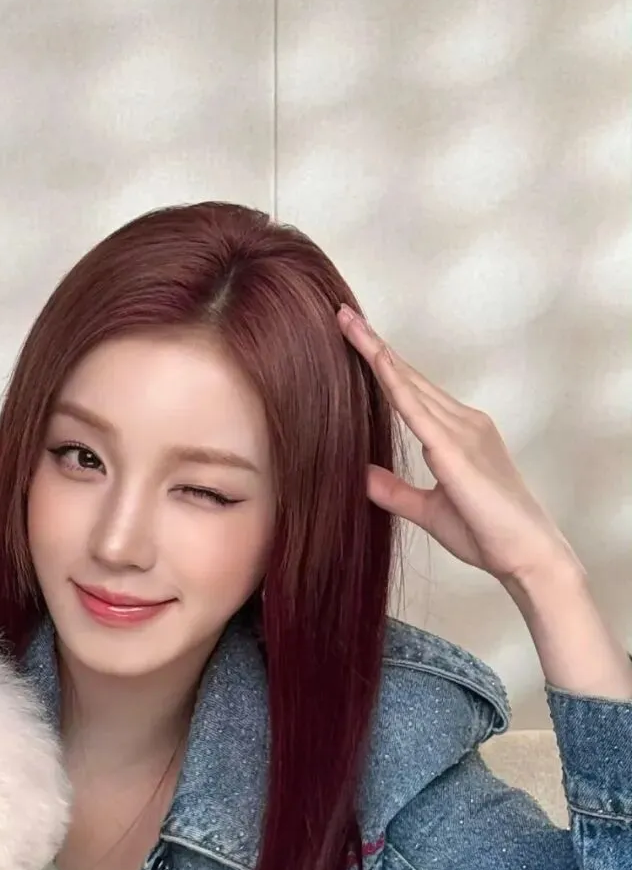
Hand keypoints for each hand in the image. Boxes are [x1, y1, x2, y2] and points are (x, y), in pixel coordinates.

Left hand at [337, 305, 575, 588]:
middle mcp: (463, 423)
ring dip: (378, 353)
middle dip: (374, 344)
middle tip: (343, 314)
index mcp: (458, 435)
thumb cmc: (487, 534)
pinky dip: (395, 382)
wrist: (527, 556)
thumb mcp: (428, 510)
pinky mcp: (456, 450)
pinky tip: (375, 360)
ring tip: (349, 323)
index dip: (383, 364)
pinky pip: (418, 409)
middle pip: (410, 377)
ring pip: (411, 384)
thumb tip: (362, 476)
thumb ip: (395, 491)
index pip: (412, 391)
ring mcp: (463, 432)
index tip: (355, 337)